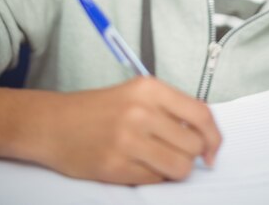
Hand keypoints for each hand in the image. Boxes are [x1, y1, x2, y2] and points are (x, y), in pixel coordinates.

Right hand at [36, 77, 221, 184]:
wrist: (54, 123)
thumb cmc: (100, 108)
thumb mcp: (137, 93)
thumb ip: (170, 108)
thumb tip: (205, 134)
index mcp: (149, 88)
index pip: (201, 114)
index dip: (214, 136)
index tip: (212, 150)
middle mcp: (141, 112)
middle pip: (193, 145)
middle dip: (192, 155)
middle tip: (177, 153)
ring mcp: (127, 140)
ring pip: (179, 167)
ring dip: (175, 170)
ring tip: (160, 162)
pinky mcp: (115, 166)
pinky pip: (155, 181)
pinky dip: (153, 178)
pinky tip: (138, 166)